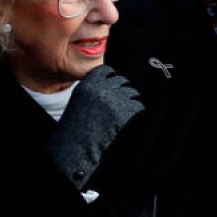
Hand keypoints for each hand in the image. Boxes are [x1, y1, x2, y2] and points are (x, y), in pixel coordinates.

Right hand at [47, 65, 142, 186]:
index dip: (112, 78)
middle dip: (123, 89)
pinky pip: (138, 106)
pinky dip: (137, 111)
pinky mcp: (125, 112)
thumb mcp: (80, 100)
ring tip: (125, 110)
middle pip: (122, 81)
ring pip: (132, 92)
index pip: (107, 71)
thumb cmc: (77, 126)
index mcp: (88, 84)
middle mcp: (102, 89)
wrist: (78, 145)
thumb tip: (114, 82)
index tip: (113, 85)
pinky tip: (131, 118)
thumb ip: (94, 88)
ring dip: (131, 99)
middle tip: (121, 101)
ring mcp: (114, 100)